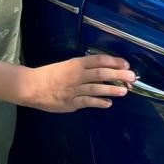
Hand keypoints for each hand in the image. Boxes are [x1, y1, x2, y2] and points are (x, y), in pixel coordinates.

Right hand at [19, 54, 135, 111]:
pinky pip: (88, 102)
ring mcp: (74, 90)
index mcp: (76, 64)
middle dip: (118, 75)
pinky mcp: (71, 103)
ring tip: (125, 91)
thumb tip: (104, 69)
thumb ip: (84, 67)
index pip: (98, 60)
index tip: (125, 64)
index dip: (114, 61)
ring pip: (97, 88)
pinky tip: (109, 103)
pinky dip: (99, 102)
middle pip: (101, 73)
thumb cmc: (50, 74)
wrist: (32, 86)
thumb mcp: (67, 65)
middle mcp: (77, 75)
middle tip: (132, 77)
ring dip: (112, 89)